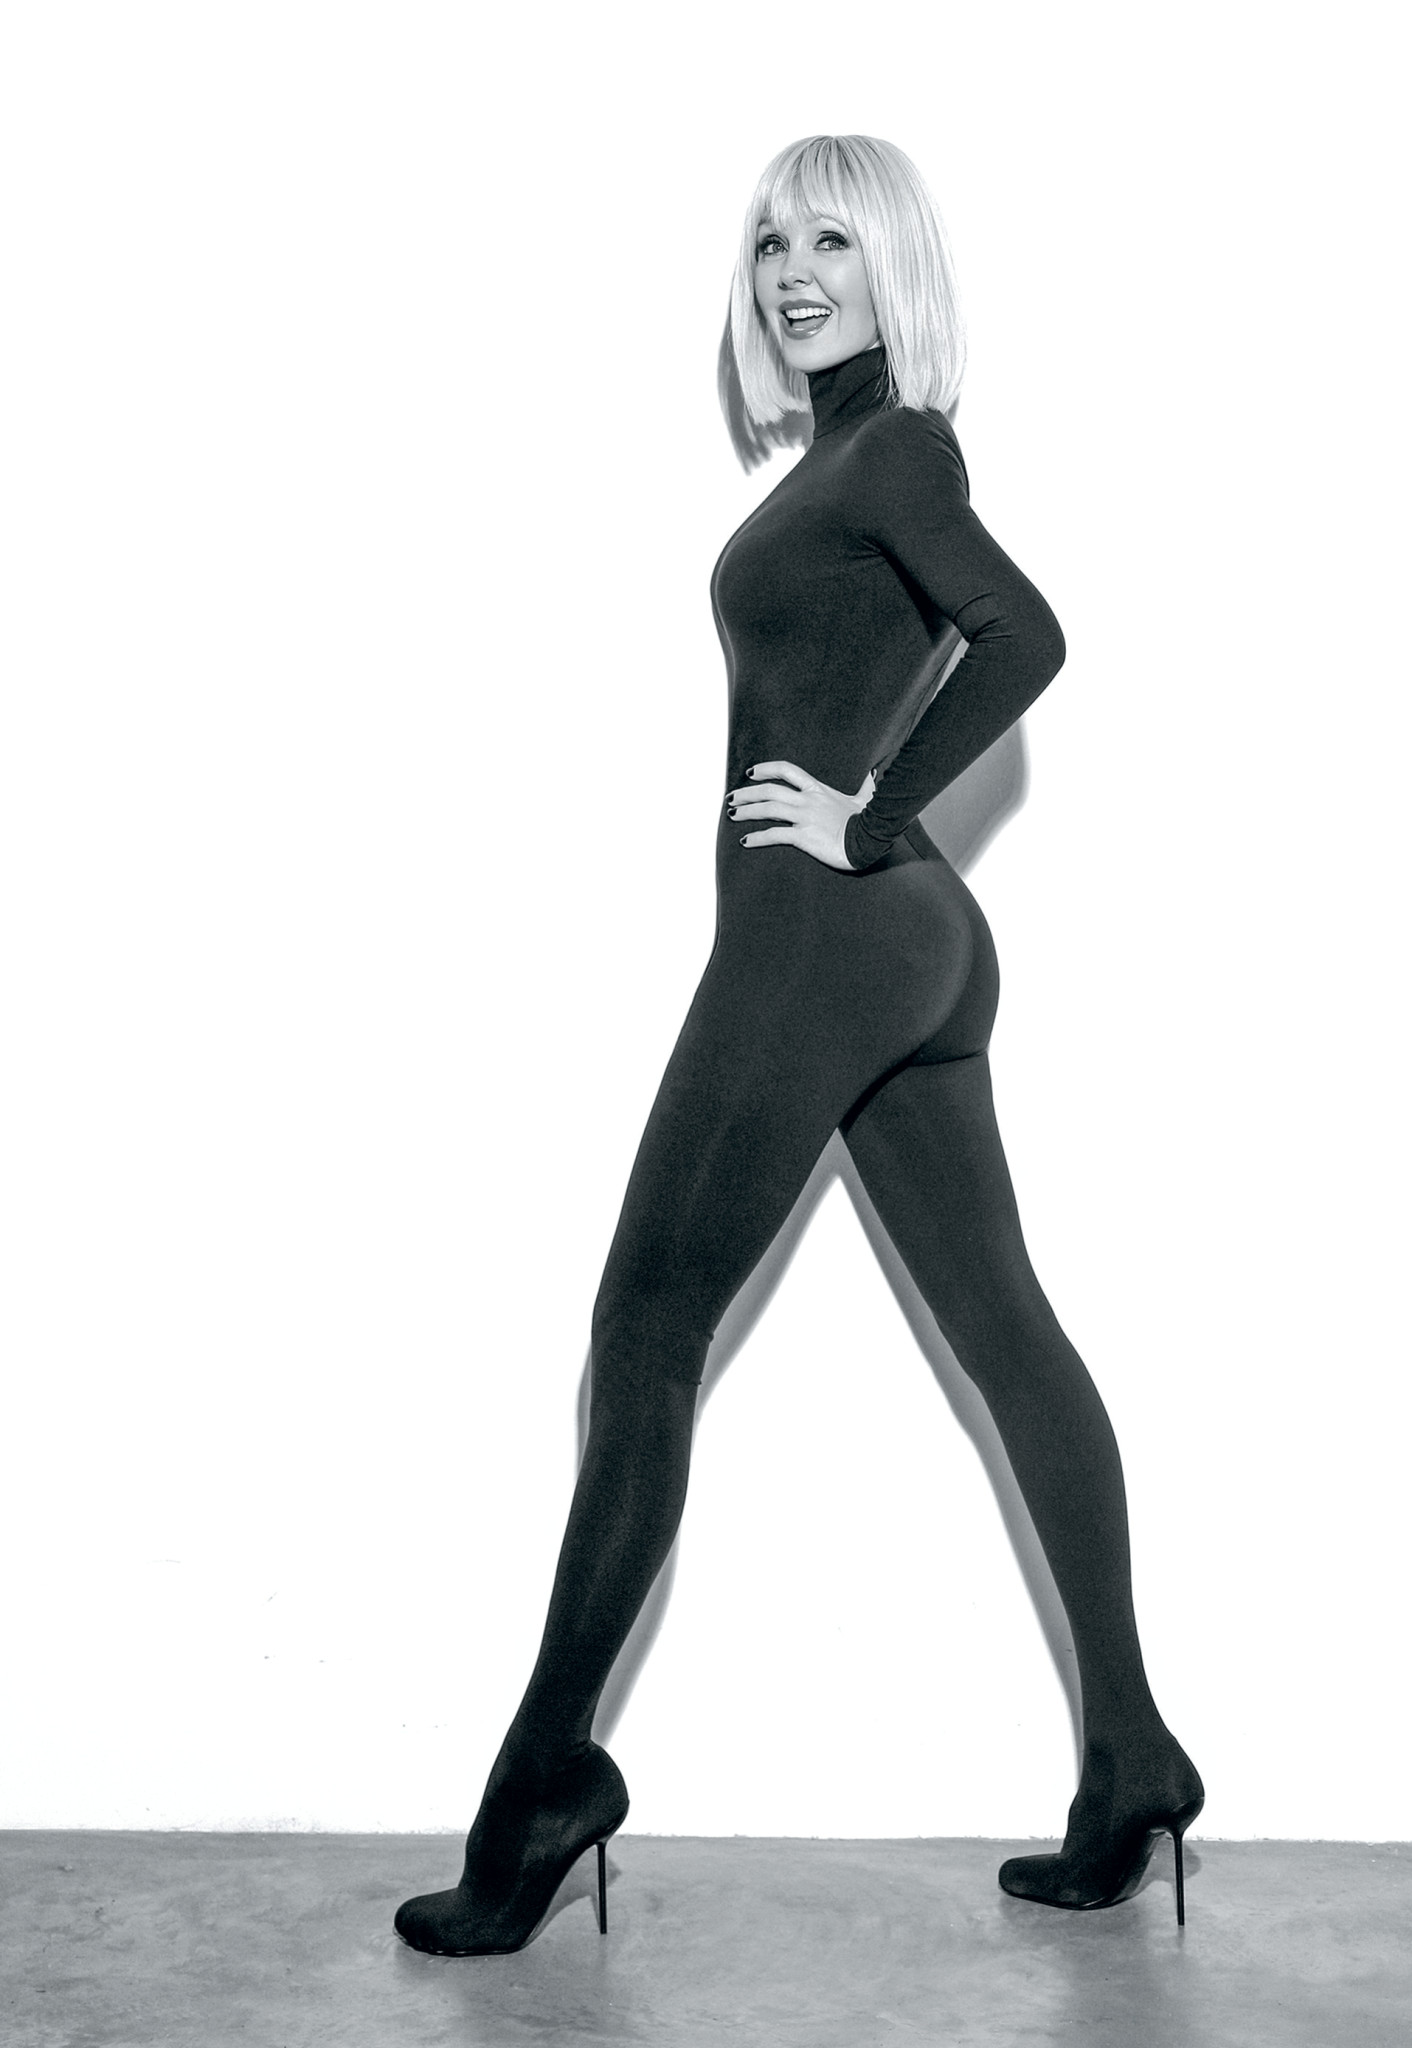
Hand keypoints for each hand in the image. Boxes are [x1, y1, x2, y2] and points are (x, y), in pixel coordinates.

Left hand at [727, 761, 876, 871]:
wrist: (870, 840)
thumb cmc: (869, 821)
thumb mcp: (865, 798)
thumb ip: (866, 785)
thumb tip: (875, 773)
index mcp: (818, 789)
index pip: (787, 770)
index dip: (766, 769)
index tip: (750, 773)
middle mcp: (808, 800)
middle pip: (770, 790)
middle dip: (747, 793)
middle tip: (731, 798)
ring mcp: (805, 817)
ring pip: (768, 809)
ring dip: (747, 811)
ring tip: (732, 815)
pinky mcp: (804, 836)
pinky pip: (774, 835)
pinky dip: (757, 838)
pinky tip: (745, 842)